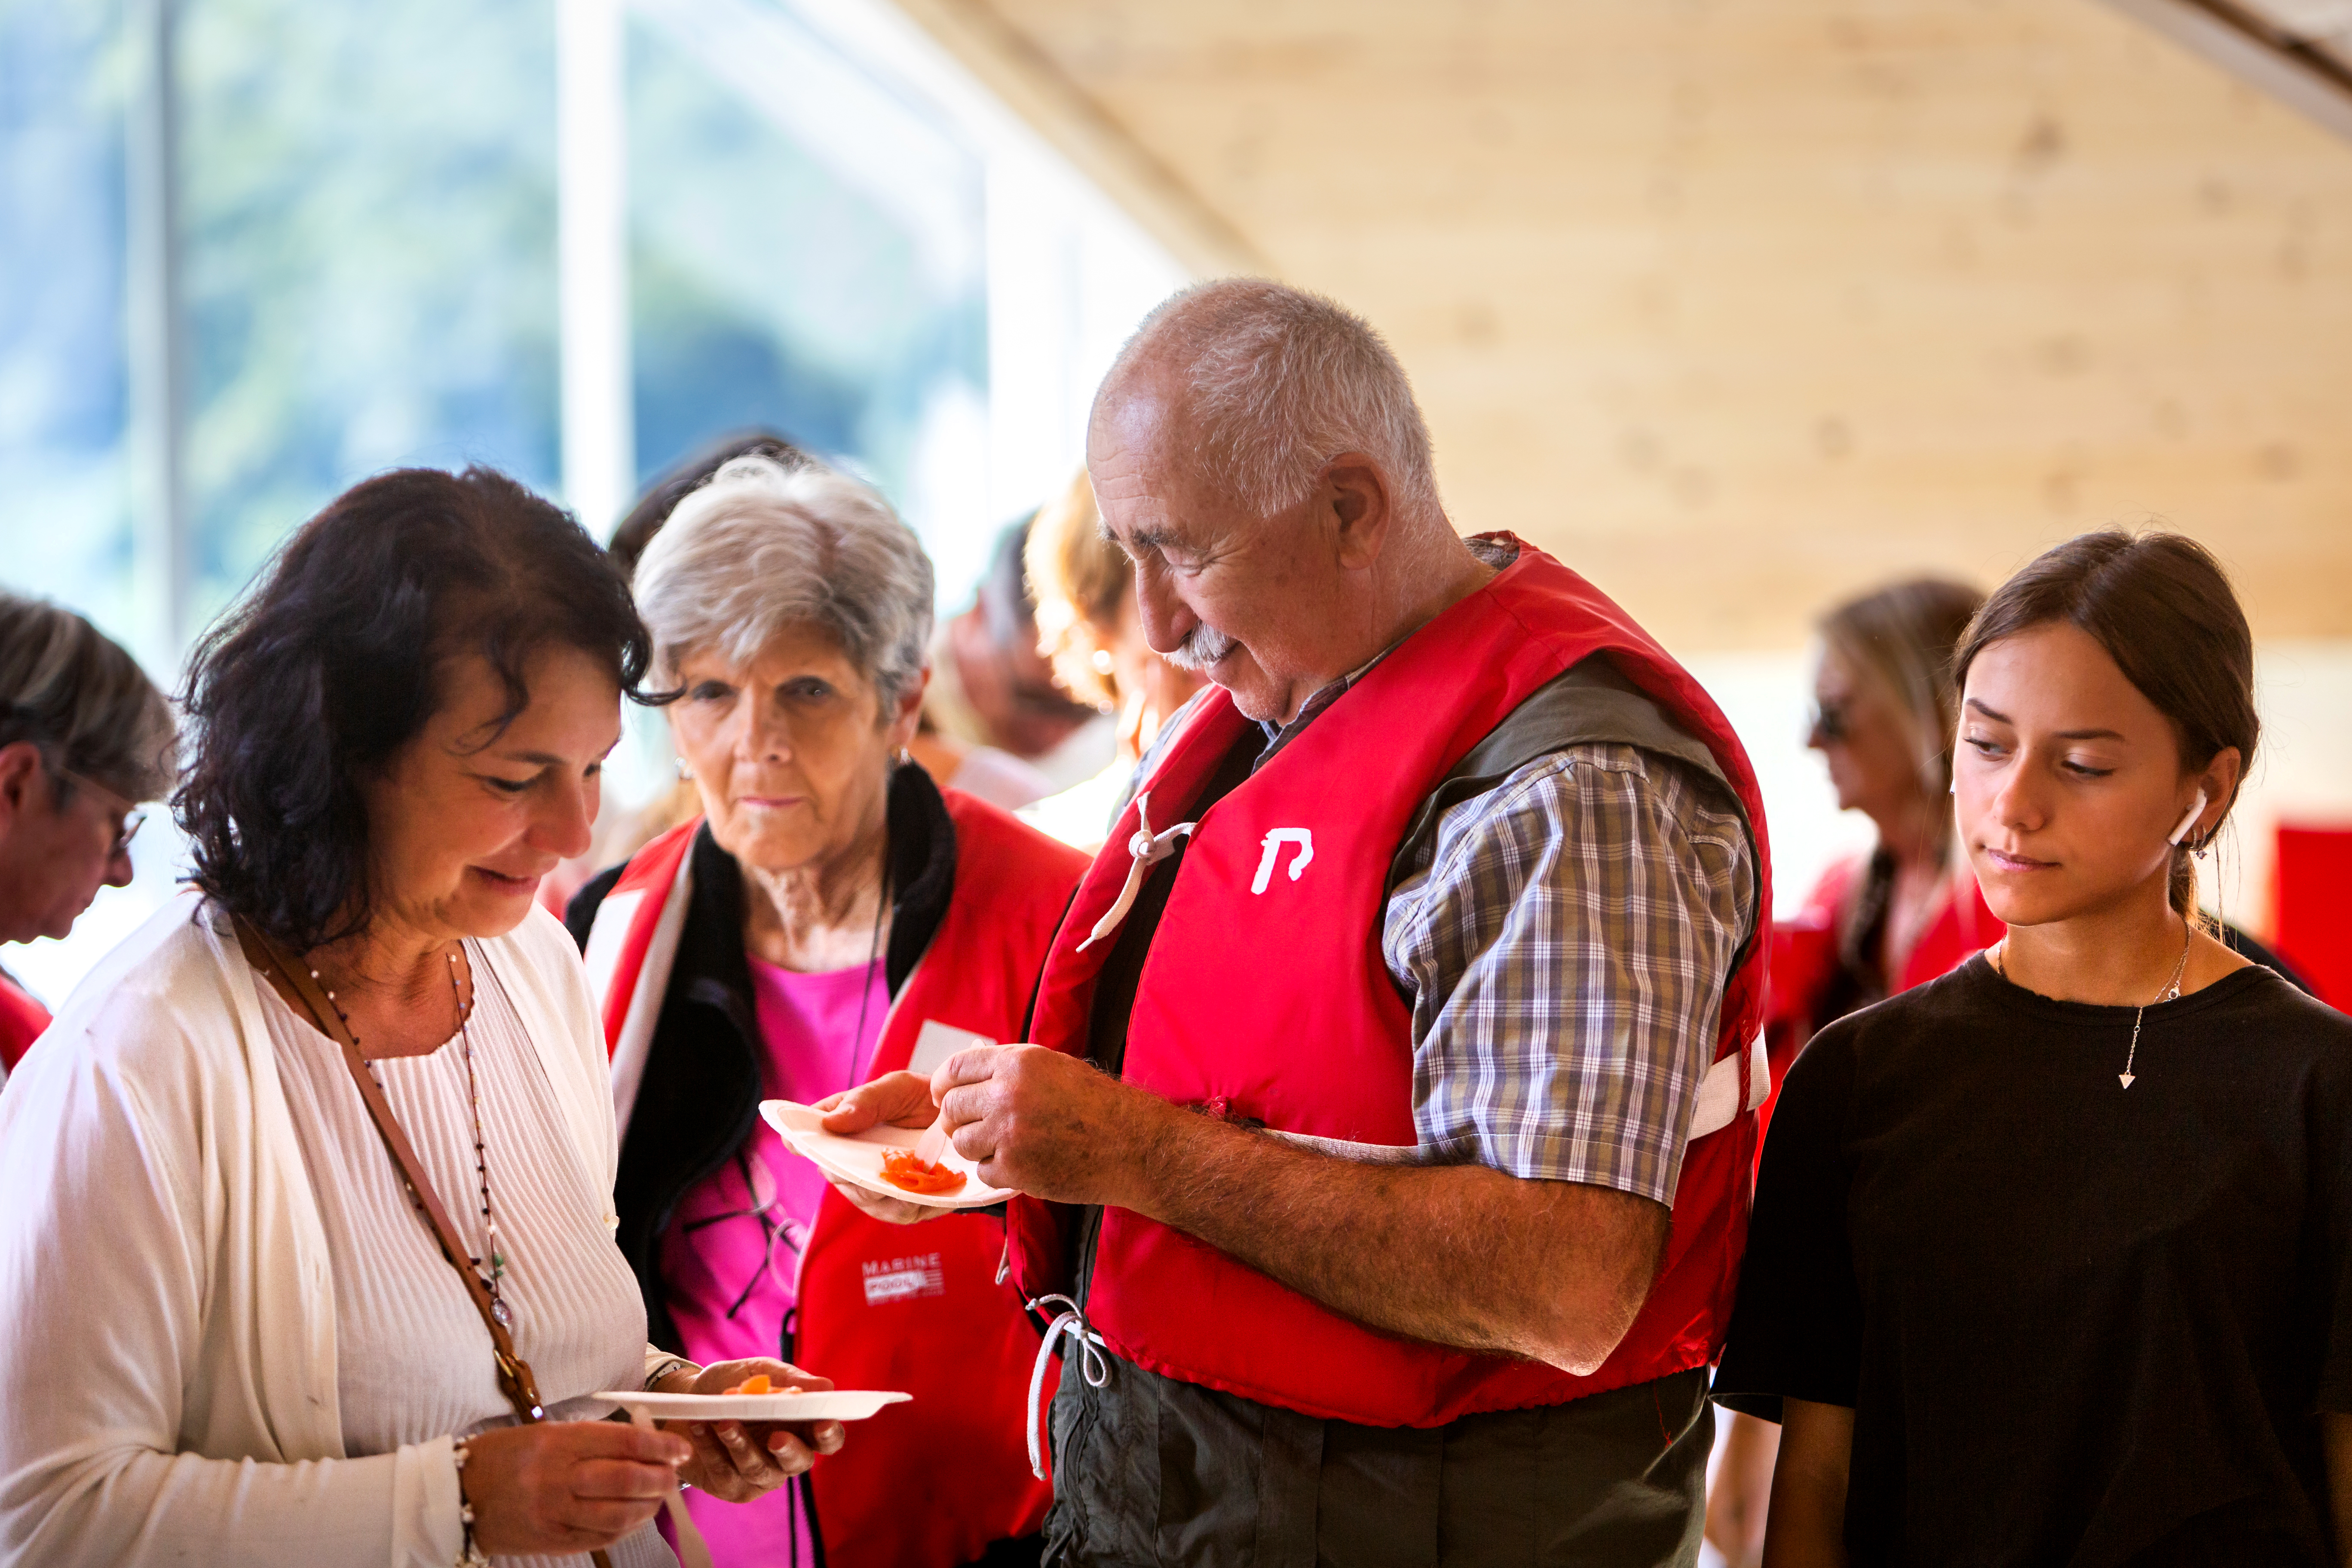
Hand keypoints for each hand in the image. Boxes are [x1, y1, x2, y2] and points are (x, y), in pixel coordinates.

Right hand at [460, 1420, 688, 1554]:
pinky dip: (625, 1528)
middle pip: (625, 1479)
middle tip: (673, 1475)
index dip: (659, 1446)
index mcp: (557, 1442)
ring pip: (618, 1513)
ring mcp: (553, 1513)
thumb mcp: (545, 1433)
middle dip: (660, 1477)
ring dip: (648, 1506)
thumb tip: (643, 1443)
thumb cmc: (505, 1457)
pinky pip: (600, 1537)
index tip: (679, 1449)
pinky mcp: (551, 1541)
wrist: (456, 1495)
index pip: (623, 1442)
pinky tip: (634, 1517)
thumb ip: (592, 1438)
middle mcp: (556, 1477)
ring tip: (657, 1497)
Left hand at [657, 1359, 846, 1500]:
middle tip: (775, 1437)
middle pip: (800, 1462)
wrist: (685, 1397)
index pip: (828, 1439)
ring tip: (723, 1422)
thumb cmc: (730, 1383)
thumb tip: (826, 1386)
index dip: (829, 1434)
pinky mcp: (730, 1486)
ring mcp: (759, 1476)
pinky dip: (711, 1448)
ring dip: (741, 1445)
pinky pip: (724, 1473)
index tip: (822, 1422)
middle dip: (789, 1449)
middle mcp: (785, 1456)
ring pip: (759, 1470)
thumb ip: (789, 1379)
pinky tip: (700, 1427)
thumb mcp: (758, 1372)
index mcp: (801, 1427)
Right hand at [817, 1074, 954, 1225]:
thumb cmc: (924, 1097)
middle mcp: (854, 1162)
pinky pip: (902, 1213)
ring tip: (914, 1177)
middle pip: (841, 1179)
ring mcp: (878, 1186)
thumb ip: (864, 1102)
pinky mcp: (904, 1204)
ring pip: (870, 1202)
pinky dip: (917, 1204)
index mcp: (844, 1129)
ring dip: (890, 1194)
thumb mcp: (898, 1088)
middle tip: (881, 1164)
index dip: (804, 1144)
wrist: (965, 1116)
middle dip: (856, 1176)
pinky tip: (933, 1190)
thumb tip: (829, 1123)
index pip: (814, 1140)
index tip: (796, 1143)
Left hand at [933, 1044, 1170, 1206]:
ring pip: (962, 1142)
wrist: (1131, 1144)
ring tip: (1000, 1144)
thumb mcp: (1053, 1066)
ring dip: (975, 1145)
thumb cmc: (1097, 1104)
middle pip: (952, 1108)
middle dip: (957, 1117)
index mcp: (1017, 1063)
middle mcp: (1008, 1095)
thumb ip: (1009, 1068)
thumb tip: (967, 1078)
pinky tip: (1019, 1162)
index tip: (943, 1095)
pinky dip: (996, 1170)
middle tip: (973, 1124)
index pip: (956, 1068)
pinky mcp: (1015, 1170)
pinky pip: (982, 1171)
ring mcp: (1009, 1134)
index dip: (944, 1083)